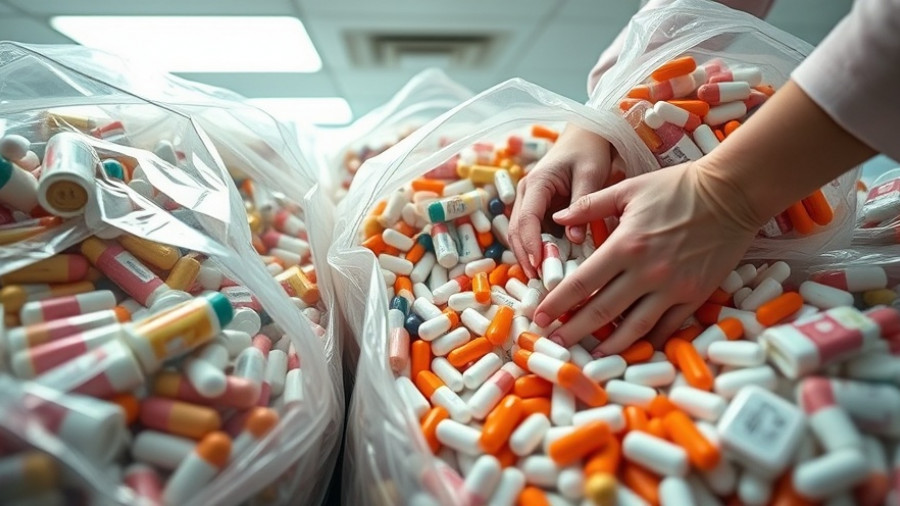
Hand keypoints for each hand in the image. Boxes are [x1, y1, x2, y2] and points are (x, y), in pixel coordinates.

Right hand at [508, 125, 613, 278]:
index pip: (526, 219)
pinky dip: (540, 251)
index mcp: (536, 183)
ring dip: (531, 257)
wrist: (586, 137)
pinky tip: (552, 267)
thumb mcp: (591, 174)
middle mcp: (526, 195)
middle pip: (518, 232)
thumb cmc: (589, 151)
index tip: (538, 265)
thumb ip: (582, 204)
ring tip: (546, 280)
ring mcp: (530, 204)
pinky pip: (535, 235)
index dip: (530, 245)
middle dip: (527, 257)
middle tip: (542, 281)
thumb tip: (574, 239)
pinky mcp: (539, 211)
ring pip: (522, 236)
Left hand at [532, 160, 763, 353]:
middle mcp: (646, 272)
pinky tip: (632, 346)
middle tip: (553, 341)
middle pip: (601, 311)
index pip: (581, 283)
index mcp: (625, 245)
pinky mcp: (695, 296)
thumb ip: (590, 205)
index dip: (557, 303)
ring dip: (608, 344)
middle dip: (573, 330)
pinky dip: (648, 340)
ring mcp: (672, 288)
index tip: (539, 316)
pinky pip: (667, 326)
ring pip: (633, 327)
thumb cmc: (678, 187)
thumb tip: (558, 217)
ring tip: (589, 353)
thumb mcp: (628, 189)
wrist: (732, 194)